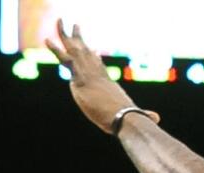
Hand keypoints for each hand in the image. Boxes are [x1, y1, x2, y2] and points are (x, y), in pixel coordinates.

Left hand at [46, 20, 159, 134]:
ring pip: (75, 50)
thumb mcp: (134, 117)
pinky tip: (47, 40)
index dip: (94, 57)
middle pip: (86, 52)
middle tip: (75, 25)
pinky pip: (65, 60)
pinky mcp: (81, 78)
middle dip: (79, 39)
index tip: (92, 49)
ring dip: (66, 35)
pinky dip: (56, 50)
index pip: (99, 66)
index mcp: (107, 82)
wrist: (124, 117)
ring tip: (60, 21)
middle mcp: (98, 74)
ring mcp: (89, 74)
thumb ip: (144, 116)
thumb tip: (156, 119)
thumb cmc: (131, 119)